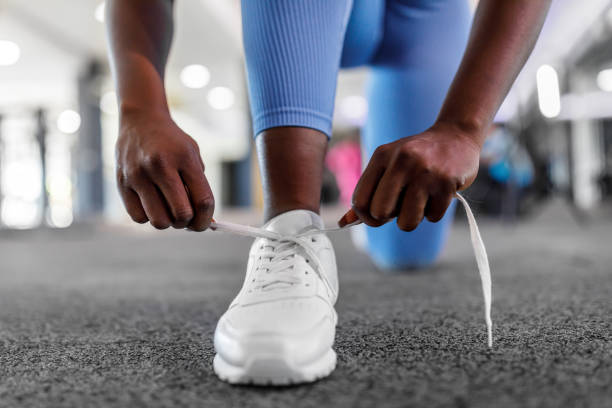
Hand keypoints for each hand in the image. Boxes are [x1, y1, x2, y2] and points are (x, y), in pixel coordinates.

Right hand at [116, 109, 214, 230]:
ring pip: (159, 221)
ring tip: (167, 209)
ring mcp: (138, 175)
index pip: (203, 200)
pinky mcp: (121, 183)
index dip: (206, 219)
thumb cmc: (172, 143)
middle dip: (188, 223)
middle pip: (181, 214)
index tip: (204, 223)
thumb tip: (204, 222)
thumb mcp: (192, 157)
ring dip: (167, 222)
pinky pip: (138, 217)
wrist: (141, 120)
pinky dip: (148, 217)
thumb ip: (199, 187)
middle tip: (186, 217)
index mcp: (184, 158)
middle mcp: (160, 166)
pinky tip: (151, 203)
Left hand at [339, 122, 480, 230]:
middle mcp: (402, 161)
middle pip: (380, 213)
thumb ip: (367, 193)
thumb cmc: (416, 157)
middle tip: (398, 209)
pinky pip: (432, 217)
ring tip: (418, 201)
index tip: (375, 216)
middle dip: (388, 218)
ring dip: (412, 219)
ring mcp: (425, 172)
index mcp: (382, 156)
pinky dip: (434, 212)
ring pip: (407, 222)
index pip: (359, 200)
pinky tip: (438, 194)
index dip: (365, 217)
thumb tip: (344, 223)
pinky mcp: (447, 183)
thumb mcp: (388, 166)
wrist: (456, 136)